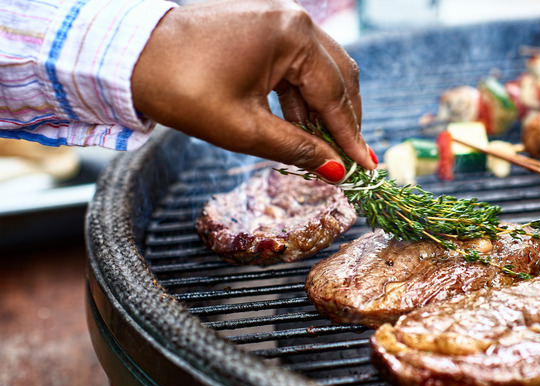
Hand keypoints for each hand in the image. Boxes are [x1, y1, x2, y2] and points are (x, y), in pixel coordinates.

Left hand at [131, 0, 375, 180]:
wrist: (129, 58)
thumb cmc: (181, 89)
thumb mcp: (244, 128)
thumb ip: (297, 149)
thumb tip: (335, 171)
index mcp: (292, 35)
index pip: (335, 94)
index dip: (351, 136)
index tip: (366, 167)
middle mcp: (292, 18)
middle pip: (338, 76)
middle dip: (344, 121)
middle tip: (349, 160)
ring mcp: (277, 17)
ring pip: (320, 70)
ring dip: (323, 111)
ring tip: (323, 150)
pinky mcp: (262, 25)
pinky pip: (296, 63)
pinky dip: (302, 97)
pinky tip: (300, 126)